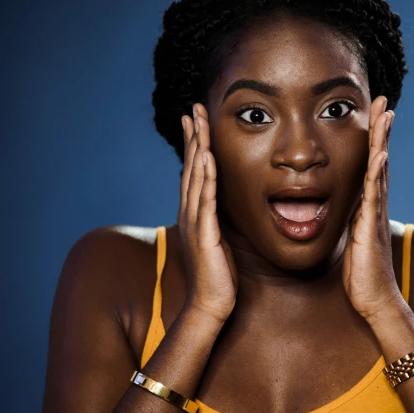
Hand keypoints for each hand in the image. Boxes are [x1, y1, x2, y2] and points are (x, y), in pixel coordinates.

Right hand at [178, 103, 237, 322]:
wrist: (211, 304)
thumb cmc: (218, 274)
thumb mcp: (218, 239)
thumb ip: (217, 218)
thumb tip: (222, 204)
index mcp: (195, 212)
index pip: (194, 170)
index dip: (194, 143)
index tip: (196, 118)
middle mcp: (190, 212)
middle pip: (190, 166)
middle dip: (193, 135)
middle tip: (194, 108)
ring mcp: (195, 221)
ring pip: (195, 177)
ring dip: (197, 147)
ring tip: (198, 121)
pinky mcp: (205, 234)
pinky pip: (205, 199)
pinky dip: (205, 176)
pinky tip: (206, 156)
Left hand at [342, 96, 400, 320]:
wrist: (375, 301)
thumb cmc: (362, 274)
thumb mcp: (353, 239)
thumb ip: (352, 221)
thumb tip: (347, 209)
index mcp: (369, 207)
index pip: (372, 165)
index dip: (374, 139)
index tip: (374, 114)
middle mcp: (376, 205)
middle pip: (381, 159)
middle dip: (381, 130)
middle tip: (383, 101)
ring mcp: (375, 214)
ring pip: (380, 170)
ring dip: (382, 142)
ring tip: (385, 115)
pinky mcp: (370, 227)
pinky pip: (374, 196)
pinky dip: (377, 174)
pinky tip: (380, 155)